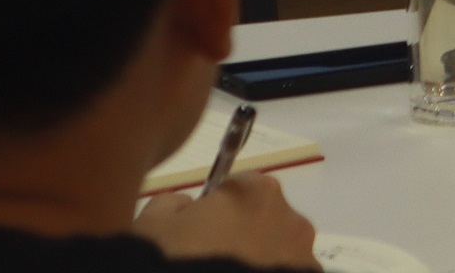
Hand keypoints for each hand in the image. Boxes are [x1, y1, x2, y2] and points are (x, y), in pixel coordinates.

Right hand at [137, 174, 317, 268]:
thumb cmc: (176, 260)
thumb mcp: (150, 225)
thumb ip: (171, 203)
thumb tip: (186, 206)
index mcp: (257, 191)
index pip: (236, 189)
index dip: (213, 210)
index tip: (196, 233)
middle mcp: (291, 218)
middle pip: (261, 219)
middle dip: (239, 235)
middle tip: (208, 259)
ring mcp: (303, 257)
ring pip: (276, 251)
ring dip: (257, 259)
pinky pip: (284, 272)